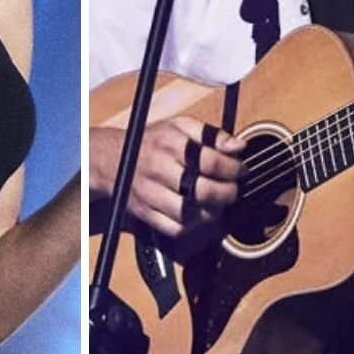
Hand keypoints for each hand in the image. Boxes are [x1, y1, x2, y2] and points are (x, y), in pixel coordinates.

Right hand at [87, 120, 241, 238]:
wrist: (111, 160)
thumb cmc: (153, 142)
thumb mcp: (180, 126)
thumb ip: (211, 134)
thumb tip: (238, 146)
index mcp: (169, 143)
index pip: (209, 161)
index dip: (233, 168)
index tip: (242, 170)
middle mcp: (158, 169)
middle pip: (202, 191)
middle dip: (228, 193)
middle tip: (234, 189)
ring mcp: (150, 194)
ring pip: (189, 214)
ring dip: (212, 212)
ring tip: (218, 202)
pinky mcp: (145, 213)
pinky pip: (174, 228)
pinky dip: (192, 225)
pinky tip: (199, 213)